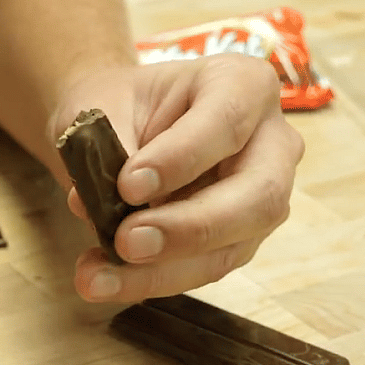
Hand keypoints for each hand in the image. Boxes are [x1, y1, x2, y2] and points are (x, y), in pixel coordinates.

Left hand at [49, 54, 303, 302]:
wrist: (116, 122)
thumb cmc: (118, 104)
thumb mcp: (103, 106)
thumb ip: (106, 148)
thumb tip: (93, 207)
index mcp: (243, 84)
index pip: (227, 122)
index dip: (182, 159)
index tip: (128, 185)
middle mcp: (270, 141)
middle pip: (257, 196)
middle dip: (188, 228)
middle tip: (125, 242)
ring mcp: (263, 195)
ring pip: (234, 245)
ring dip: (163, 270)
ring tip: (97, 276)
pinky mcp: (239, 238)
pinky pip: (205, 269)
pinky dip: (151, 280)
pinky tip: (103, 279)